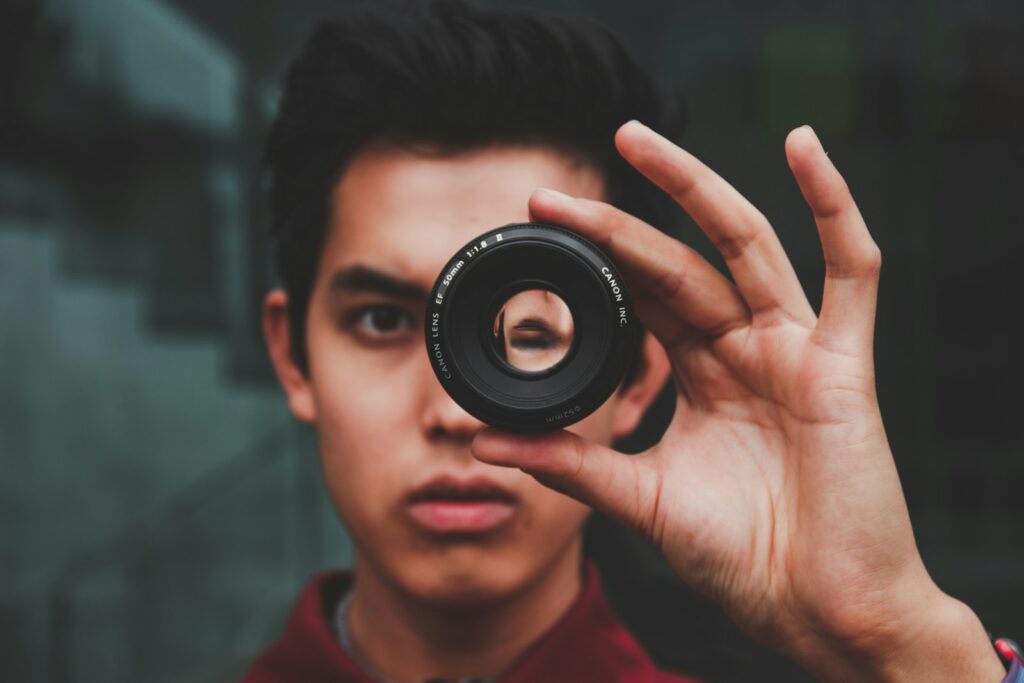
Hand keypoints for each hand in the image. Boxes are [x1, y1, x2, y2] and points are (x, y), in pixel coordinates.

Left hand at [473, 121, 1004, 681]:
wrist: (817, 616)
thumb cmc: (744, 559)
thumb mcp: (641, 499)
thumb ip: (571, 464)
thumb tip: (485, 441)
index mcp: (706, 376)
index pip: (646, 297)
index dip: (597, 261)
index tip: (537, 233)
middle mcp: (749, 351)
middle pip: (680, 262)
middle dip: (616, 224)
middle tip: (547, 195)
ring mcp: (796, 351)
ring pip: (745, 246)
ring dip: (694, 189)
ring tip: (636, 140)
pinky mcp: (843, 365)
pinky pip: (851, 271)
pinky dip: (835, 206)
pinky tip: (803, 148)